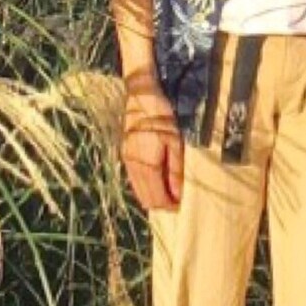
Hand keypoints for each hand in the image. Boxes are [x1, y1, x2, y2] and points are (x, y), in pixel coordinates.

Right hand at [121, 89, 183, 210]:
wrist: (140, 98)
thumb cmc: (162, 118)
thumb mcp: (175, 143)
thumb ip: (175, 171)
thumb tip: (178, 195)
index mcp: (147, 166)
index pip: (156, 198)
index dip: (169, 206)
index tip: (181, 206)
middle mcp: (134, 168)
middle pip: (146, 199)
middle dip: (161, 205)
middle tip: (176, 202)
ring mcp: (127, 163)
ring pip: (138, 192)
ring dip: (152, 197)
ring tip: (168, 193)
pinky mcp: (124, 156)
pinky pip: (134, 181)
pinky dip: (145, 187)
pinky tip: (157, 182)